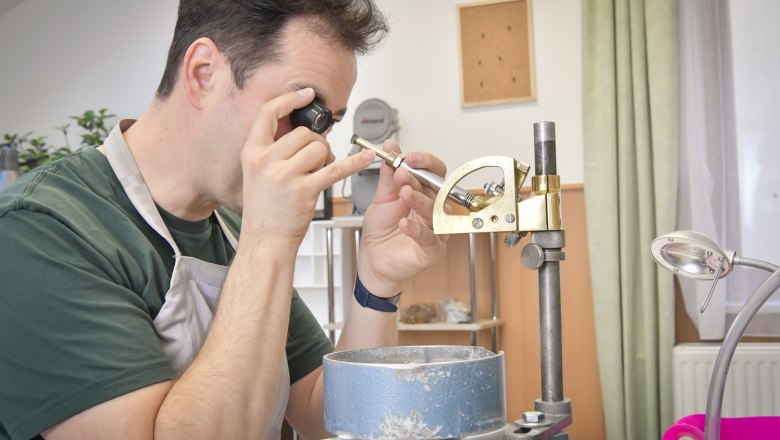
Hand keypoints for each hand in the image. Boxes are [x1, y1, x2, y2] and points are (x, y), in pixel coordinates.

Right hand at [239, 88, 373, 244]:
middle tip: (317, 161)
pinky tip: (366, 158)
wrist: (264, 242)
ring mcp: (285, 176)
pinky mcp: (304, 190)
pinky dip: (354, 163)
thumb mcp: (256, 174)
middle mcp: (266, 161)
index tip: (306, 95)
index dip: (289, 100)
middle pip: (304, 134)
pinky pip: (336, 169)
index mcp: (252, 153)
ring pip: (319, 148)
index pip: (267, 114)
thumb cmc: (264, 212)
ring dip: (327, 158)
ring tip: (320, 173)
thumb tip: (302, 133)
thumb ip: (273, 151)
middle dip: (317, 145)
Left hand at [357, 140, 448, 296]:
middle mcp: (433, 209)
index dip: (425, 162)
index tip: (408, 157)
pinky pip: (429, 238)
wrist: (373, 259)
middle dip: (419, 180)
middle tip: (402, 174)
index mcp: (424, 193)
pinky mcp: (432, 249)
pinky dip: (417, 230)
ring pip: (434, 211)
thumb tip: (391, 147)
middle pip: (437, 189)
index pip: (434, 172)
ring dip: (418, 200)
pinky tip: (405, 223)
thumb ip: (388, 175)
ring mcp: (435, 229)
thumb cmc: (381, 231)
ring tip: (403, 194)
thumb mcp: (382, 198)